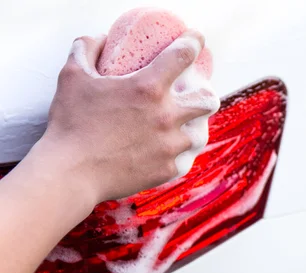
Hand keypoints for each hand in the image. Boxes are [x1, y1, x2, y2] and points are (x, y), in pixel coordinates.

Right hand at [39, 30, 208, 205]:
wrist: (71, 173)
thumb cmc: (71, 124)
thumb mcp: (72, 77)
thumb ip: (87, 51)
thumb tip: (98, 40)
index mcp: (148, 88)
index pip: (183, 55)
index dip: (193, 43)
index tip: (196, 41)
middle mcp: (167, 115)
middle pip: (207, 101)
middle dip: (204, 95)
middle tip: (194, 96)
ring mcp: (170, 145)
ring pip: (199, 134)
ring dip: (192, 128)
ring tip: (181, 128)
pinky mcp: (167, 169)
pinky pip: (184, 160)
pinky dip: (178, 155)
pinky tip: (169, 152)